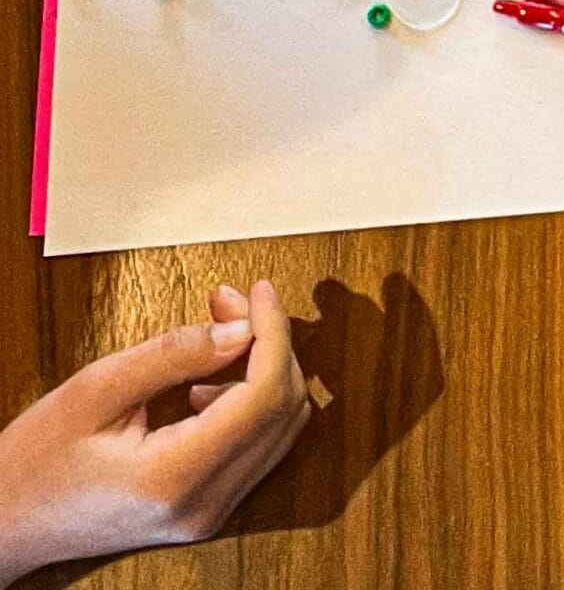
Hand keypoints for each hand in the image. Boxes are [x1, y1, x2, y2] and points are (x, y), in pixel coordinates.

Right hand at [0, 280, 309, 584]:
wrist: (4, 524)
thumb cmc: (35, 463)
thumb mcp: (95, 390)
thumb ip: (174, 354)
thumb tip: (241, 328)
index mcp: (175, 477)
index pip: (264, 397)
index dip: (272, 333)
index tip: (258, 292)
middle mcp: (202, 505)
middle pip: (282, 412)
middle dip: (269, 344)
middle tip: (230, 303)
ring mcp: (206, 514)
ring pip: (277, 430)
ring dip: (263, 369)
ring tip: (218, 330)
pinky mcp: (203, 509)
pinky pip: (255, 446)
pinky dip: (249, 400)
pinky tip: (209, 377)